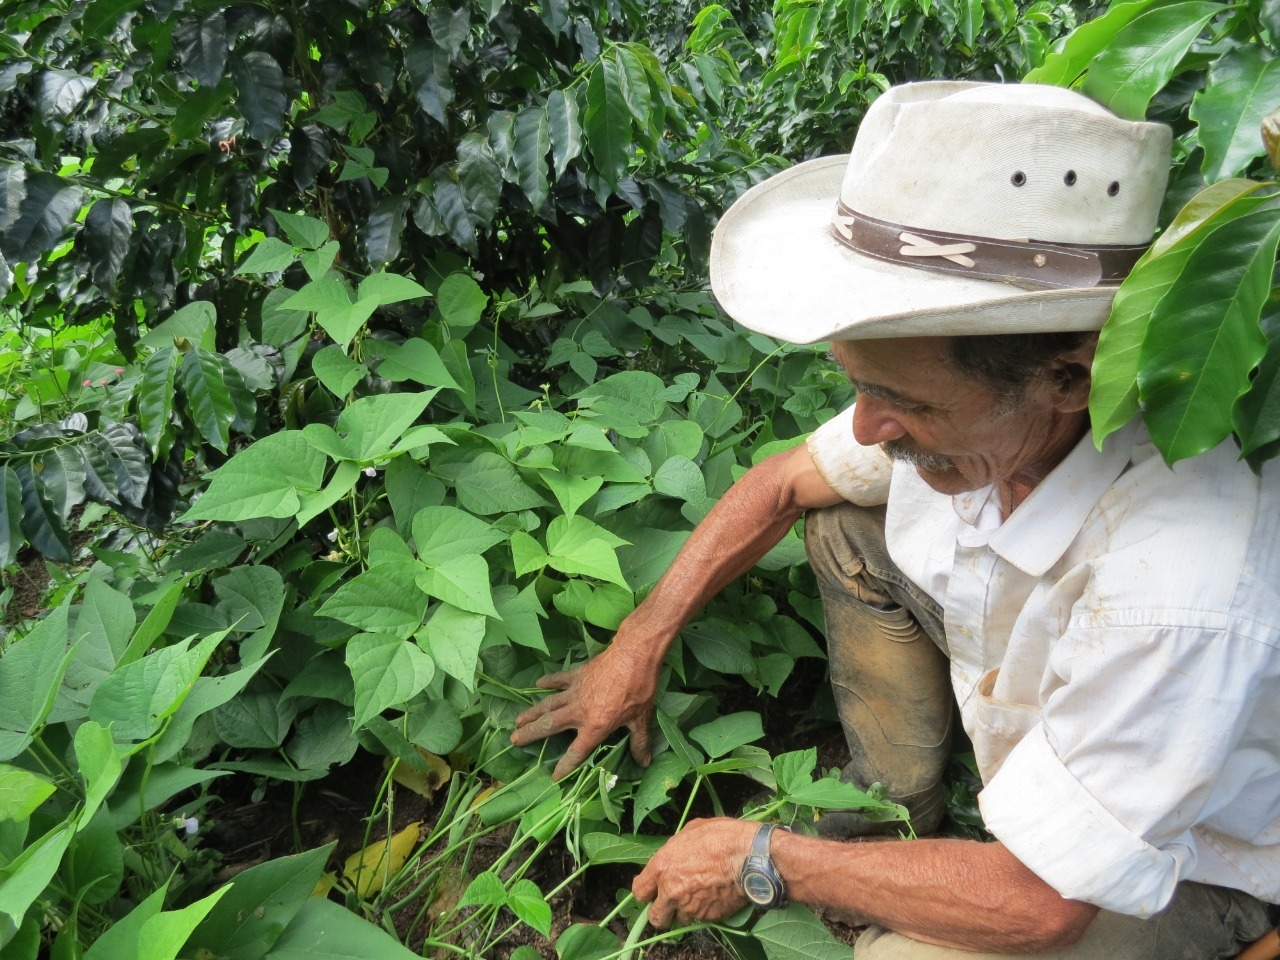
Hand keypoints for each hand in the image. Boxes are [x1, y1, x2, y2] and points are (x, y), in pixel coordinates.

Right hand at [510, 643, 656, 779]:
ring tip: (517, 719)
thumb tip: (644, 762)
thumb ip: (639, 741)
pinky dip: (548, 681)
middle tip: (514, 739)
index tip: (553, 777)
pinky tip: (537, 684)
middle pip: (549, 726)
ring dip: (532, 712)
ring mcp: (575, 692)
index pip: (576, 753)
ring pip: (548, 704)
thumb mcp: (641, 719)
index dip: (564, 766)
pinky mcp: (576, 675)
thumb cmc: (639, 690)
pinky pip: (558, 680)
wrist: (632, 656)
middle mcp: (578, 712)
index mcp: (594, 727)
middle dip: (531, 733)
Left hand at [632, 818, 754, 927]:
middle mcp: (671, 891)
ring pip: (680, 919)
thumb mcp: (690, 831)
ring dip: (685, 911)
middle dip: (662, 912)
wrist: (748, 855)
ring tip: (698, 896)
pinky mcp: (708, 917)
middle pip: (656, 917)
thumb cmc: (721, 837)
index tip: (652, 890)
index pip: (640, 891)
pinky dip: (704, 911)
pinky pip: (701, 919)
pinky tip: (713, 896)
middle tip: (671, 903)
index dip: (646, 892)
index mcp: (662, 867)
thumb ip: (674, 848)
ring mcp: (690, 907)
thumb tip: (673, 853)